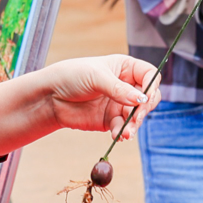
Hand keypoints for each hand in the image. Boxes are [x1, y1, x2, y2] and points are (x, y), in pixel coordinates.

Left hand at [40, 54, 159, 136]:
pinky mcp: (110, 120)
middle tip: (137, 117)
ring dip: (134, 124)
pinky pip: (123, 127)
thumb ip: (118, 89)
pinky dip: (123, 132)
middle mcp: (125, 85)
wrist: (50, 97)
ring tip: (126, 132)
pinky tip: (118, 135)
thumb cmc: (71, 76)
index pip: (149, 75)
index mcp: (125, 67)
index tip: (146, 97)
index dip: (151, 85)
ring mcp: (119, 104)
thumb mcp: (95, 77)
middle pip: (148, 97)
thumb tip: (141, 99)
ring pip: (137, 115)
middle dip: (144, 108)